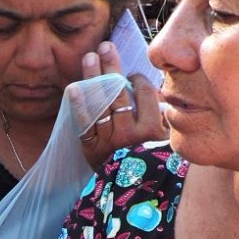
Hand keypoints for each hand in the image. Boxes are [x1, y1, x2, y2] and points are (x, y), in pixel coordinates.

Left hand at [77, 45, 165, 167]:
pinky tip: (73, 88)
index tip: (133, 76)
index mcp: (150, 130)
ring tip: (89, 57)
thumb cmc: (152, 162)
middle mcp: (128, 133)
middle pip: (119, 93)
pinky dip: (79, 106)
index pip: (144, 93)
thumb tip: (152, 90)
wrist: (133, 191)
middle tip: (105, 46)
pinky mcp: (92, 148)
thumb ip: (160, 116)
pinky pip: (84, 123)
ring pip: (100, 103)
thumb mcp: (164, 140)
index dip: (138, 79)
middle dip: (112, 67)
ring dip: (93, 78)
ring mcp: (108, 140)